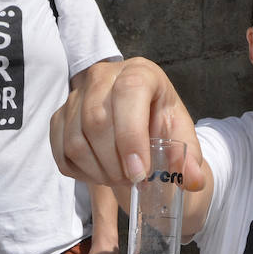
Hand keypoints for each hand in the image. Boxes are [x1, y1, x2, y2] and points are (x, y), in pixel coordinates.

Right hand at [52, 58, 207, 190]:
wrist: (136, 116)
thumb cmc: (159, 122)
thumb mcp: (180, 134)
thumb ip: (189, 157)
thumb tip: (193, 181)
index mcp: (139, 72)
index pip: (128, 93)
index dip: (131, 137)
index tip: (139, 172)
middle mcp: (103, 76)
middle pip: (96, 120)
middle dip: (114, 163)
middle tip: (131, 181)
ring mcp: (76, 95)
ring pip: (75, 140)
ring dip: (98, 171)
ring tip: (118, 178)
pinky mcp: (59, 115)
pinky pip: (61, 151)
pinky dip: (80, 171)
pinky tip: (100, 173)